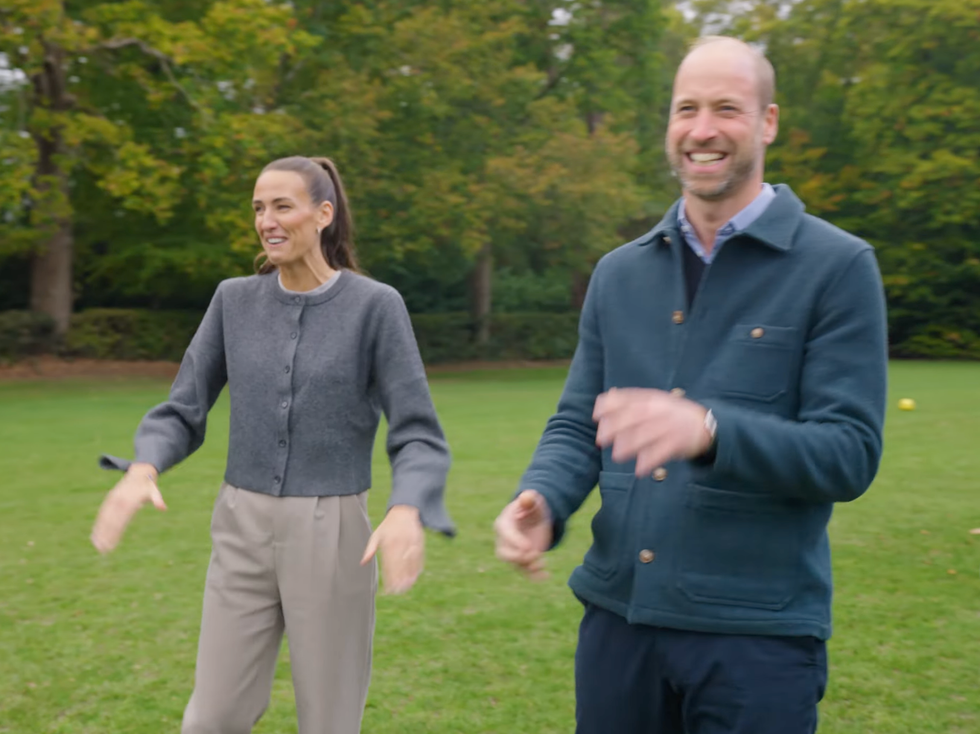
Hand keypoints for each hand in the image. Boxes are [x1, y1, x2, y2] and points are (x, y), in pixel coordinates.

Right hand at [91, 463, 165, 553]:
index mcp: (129, 501)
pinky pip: (102, 514)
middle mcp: (118, 501)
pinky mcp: (109, 500)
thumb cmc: (148, 486)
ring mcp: (112, 500)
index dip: (115, 533)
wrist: (139, 472)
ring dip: (100, 533)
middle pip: (110, 522)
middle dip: (106, 537)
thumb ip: (157, 500)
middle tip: (103, 550)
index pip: (120, 520)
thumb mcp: (154, 491)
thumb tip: (163, 508)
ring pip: (104, 519)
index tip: (112, 545)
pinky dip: (98, 524)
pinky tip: (94, 535)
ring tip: (97, 546)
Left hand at [361, 505, 423, 594]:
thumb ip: (370, 549)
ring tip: (407, 587)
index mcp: (389, 543)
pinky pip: (419, 557)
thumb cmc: (387, 526)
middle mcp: (400, 543)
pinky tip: (416, 576)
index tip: (388, 589)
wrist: (403, 511)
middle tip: (398, 592)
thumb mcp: (376, 535)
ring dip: (409, 576)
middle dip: (399, 580)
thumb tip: (363, 563)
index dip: (389, 578)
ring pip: (410, 562)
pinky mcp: (419, 541)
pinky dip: (418, 567)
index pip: (389, 564)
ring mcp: (411, 542)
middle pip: (400, 565)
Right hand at [494, 490, 552, 579]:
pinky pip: (525, 572)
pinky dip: (534, 576)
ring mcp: (512, 552)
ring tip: (543, 562)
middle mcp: (504, 540)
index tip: (529, 547)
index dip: (515, 541)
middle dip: (517, 557)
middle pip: (503, 554)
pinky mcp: (521, 561)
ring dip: (529, 567)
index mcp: (504, 523)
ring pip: (515, 565)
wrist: (534, 518)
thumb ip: (529, 499)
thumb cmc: (531, 507)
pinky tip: (546, 576)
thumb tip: (526, 497)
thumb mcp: (532, 501)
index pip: (505, 534)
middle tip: (535, 554)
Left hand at [594, 387, 712, 475]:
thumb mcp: (654, 400)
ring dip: (628, 446)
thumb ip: (630, 401)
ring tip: (617, 456)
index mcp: (650, 398)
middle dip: (614, 427)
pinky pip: (661, 452)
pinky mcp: (677, 442)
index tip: (596, 416)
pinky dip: (649, 462)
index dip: (609, 405)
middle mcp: (658, 410)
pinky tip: (639, 470)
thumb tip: (603, 401)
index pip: (627, 398)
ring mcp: (668, 426)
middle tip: (601, 440)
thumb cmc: (671, 413)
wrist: (703, 424)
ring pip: (645, 435)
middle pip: (633, 416)